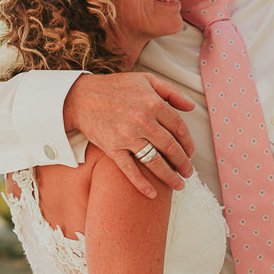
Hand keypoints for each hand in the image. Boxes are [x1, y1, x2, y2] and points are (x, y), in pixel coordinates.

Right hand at [64, 72, 193, 196]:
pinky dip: (141, 184)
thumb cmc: (116, 87)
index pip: (179, 128)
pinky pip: (130, 169)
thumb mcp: (146, 80)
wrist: (82, 97)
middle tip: (188, 172)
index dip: (188, 143)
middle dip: (183, 163)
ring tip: (178, 185)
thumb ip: (171, 92)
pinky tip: (152, 194)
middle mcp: (143, 121)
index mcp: (153, 103)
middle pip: (171, 147)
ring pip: (155, 161)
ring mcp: (127, 136)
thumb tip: (191, 106)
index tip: (191, 153)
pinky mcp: (112, 148)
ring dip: (170, 176)